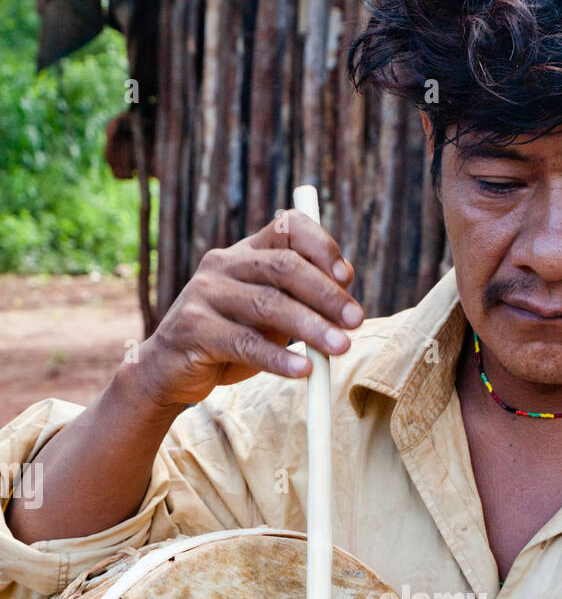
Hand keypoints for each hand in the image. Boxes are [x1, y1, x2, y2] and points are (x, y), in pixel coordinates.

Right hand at [132, 211, 364, 410]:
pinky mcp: (194, 329)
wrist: (168, 370)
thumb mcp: (269, 316)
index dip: (321, 246)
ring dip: (311, 327)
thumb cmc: (229, 341)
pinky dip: (279, 358)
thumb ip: (300, 298)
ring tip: (340, 348)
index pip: (287, 228)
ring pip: (267, 304)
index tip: (347, 276)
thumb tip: (347, 282)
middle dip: (326, 294)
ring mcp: (205, 294)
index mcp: (244, 252)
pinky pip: (245, 343)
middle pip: (283, 267)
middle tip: (355, 320)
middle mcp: (223, 264)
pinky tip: (304, 370)